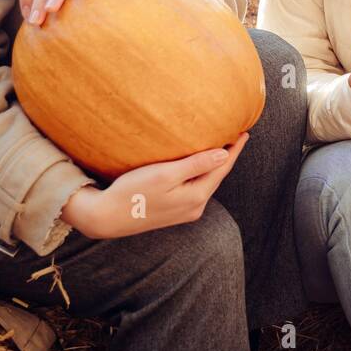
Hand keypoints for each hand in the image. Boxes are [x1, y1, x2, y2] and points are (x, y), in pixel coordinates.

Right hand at [60, 133, 248, 237]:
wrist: (106, 217)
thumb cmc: (133, 192)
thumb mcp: (165, 174)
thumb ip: (196, 164)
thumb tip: (225, 154)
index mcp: (196, 197)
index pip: (222, 168)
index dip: (234, 150)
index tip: (244, 132)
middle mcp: (194, 207)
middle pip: (216, 176)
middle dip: (226, 157)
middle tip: (235, 136)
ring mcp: (184, 212)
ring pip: (206, 183)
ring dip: (213, 166)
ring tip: (221, 148)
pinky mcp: (173, 212)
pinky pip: (195, 188)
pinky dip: (200, 174)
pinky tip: (198, 166)